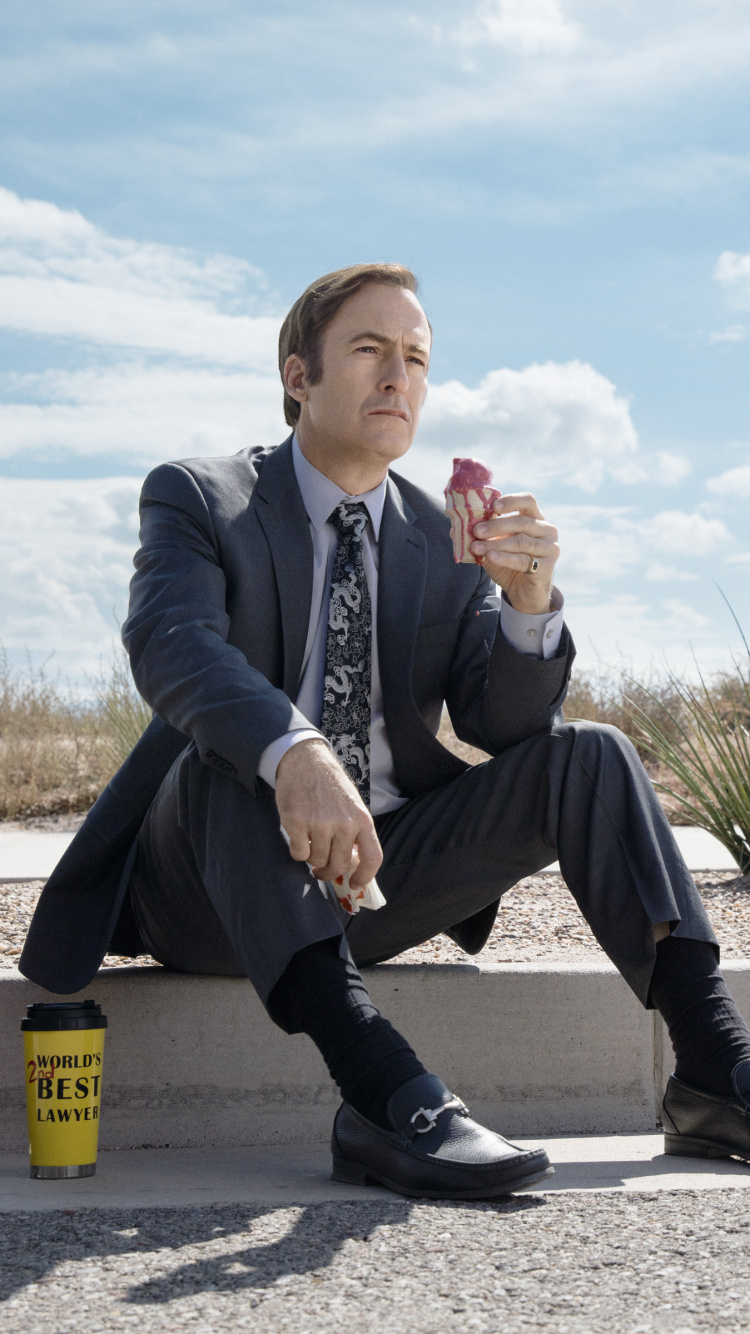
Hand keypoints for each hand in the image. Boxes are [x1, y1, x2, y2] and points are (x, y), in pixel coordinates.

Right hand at [275, 738, 381, 889]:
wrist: (305, 760)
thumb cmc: (330, 785)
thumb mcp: (353, 805)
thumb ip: (356, 831)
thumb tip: (352, 863)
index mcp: (362, 819)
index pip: (372, 858)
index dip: (364, 877)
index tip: (353, 884)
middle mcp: (344, 823)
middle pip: (339, 865)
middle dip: (328, 873)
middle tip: (321, 871)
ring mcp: (319, 823)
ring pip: (317, 861)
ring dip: (312, 859)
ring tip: (310, 843)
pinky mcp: (296, 822)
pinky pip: (298, 854)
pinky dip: (297, 851)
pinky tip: (298, 837)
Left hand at [470, 492, 558, 614]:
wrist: (524, 592)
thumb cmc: (509, 564)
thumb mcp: (495, 546)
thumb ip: (482, 536)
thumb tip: (455, 529)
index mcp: (535, 519)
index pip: (528, 501)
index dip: (511, 501)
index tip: (493, 507)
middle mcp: (547, 530)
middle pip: (522, 522)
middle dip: (496, 526)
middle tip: (476, 531)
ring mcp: (550, 548)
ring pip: (521, 542)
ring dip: (496, 544)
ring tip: (476, 548)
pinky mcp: (547, 567)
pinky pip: (523, 560)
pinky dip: (504, 558)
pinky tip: (490, 557)